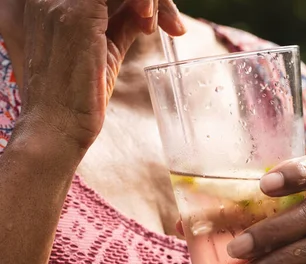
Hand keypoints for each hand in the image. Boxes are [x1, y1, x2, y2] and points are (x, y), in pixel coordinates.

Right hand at [18, 0, 185, 149]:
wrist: (57, 128)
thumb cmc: (78, 99)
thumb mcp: (106, 50)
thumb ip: (122, 24)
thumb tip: (145, 12)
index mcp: (53, 2)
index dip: (140, 0)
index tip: (161, 23)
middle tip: (173, 26)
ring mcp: (61, 3)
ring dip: (153, 1)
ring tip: (168, 26)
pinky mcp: (76, 15)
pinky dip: (145, 1)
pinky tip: (151, 22)